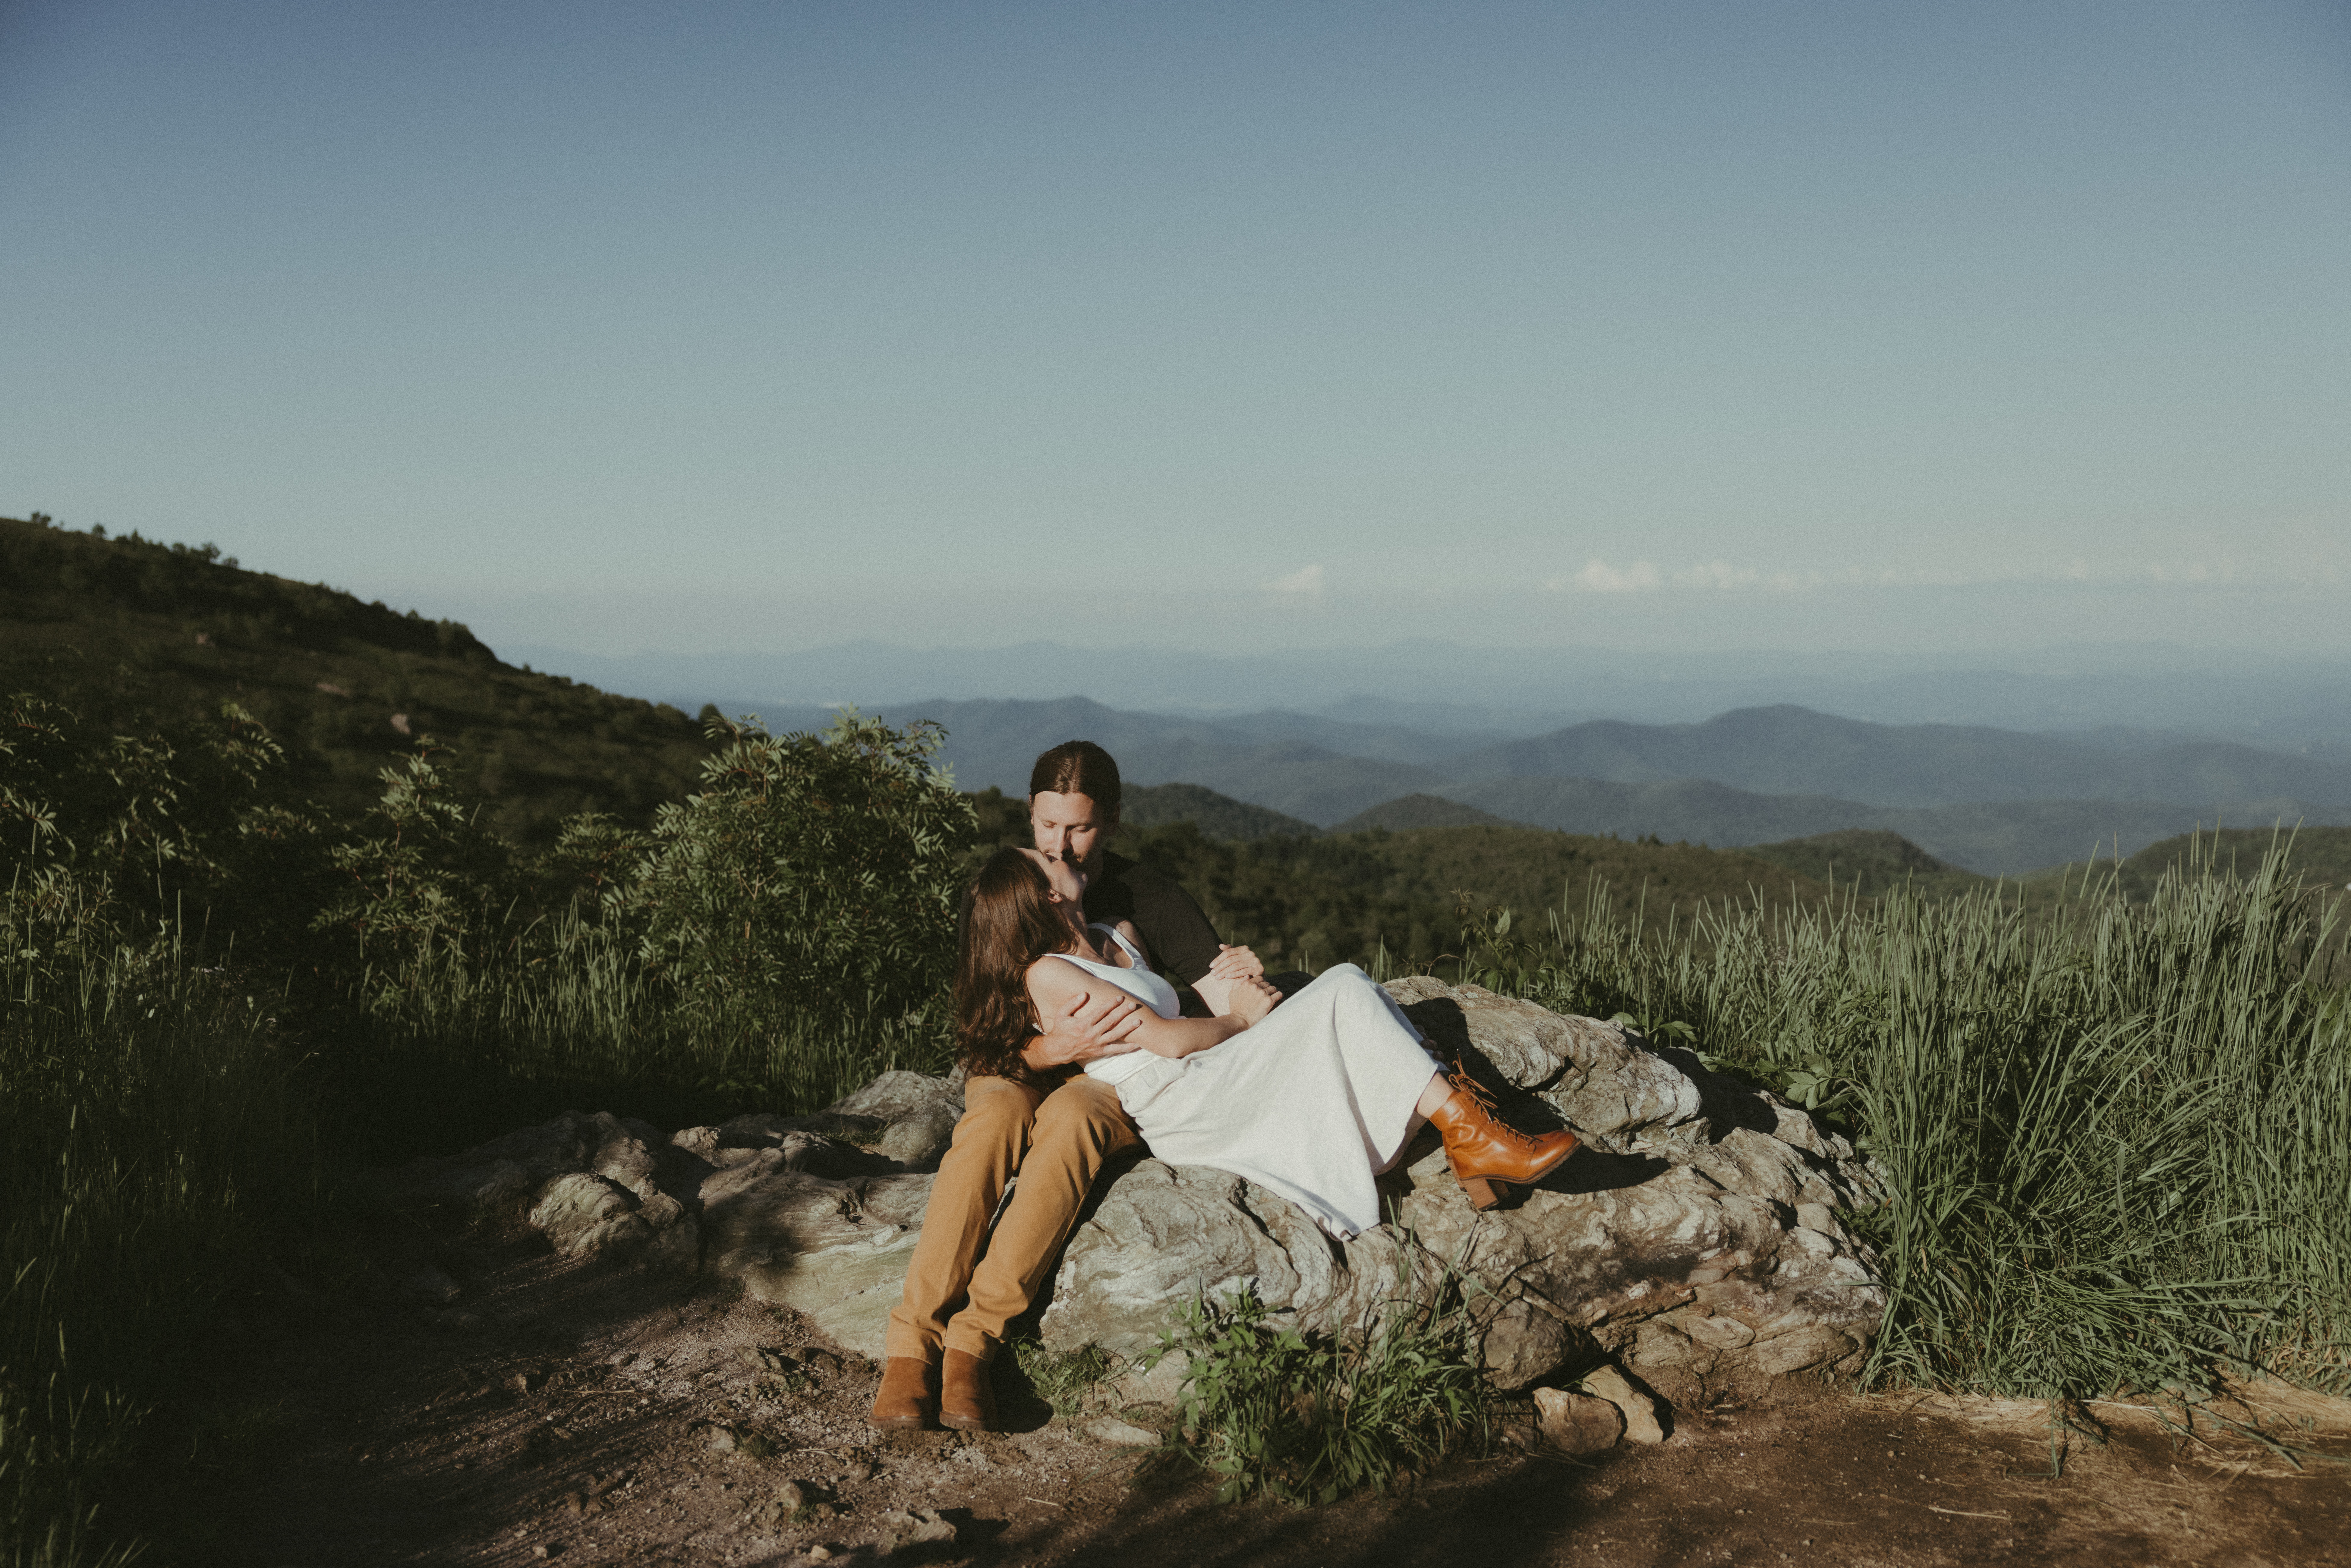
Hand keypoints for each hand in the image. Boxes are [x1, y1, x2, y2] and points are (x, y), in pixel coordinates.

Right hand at [1026, 987, 1144, 1068]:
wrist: (1057, 1051)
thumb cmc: (1060, 1030)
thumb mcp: (1061, 1014)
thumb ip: (1072, 1003)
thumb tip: (1084, 993)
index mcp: (1083, 1024)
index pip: (1100, 1012)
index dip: (1111, 1004)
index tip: (1120, 997)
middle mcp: (1091, 1034)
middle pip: (1111, 1021)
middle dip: (1123, 1012)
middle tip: (1133, 1005)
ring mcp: (1096, 1044)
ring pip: (1115, 1035)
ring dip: (1128, 1028)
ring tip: (1139, 1021)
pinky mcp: (1099, 1051)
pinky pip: (1115, 1050)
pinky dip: (1126, 1048)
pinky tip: (1137, 1044)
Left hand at [1208, 943, 1263, 981]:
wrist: (1258, 977)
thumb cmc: (1244, 968)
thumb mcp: (1236, 959)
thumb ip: (1229, 951)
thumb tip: (1220, 945)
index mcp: (1244, 948)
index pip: (1228, 952)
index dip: (1218, 959)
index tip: (1210, 966)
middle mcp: (1250, 953)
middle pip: (1231, 959)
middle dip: (1220, 967)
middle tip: (1212, 974)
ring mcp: (1255, 960)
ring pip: (1236, 966)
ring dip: (1225, 972)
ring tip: (1217, 977)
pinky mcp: (1259, 968)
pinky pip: (1244, 971)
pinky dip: (1235, 974)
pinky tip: (1227, 977)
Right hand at [1228, 975, 1279, 1027]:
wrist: (1240, 1020)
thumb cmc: (1235, 1008)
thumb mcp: (1232, 993)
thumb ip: (1238, 983)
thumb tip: (1247, 976)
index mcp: (1247, 983)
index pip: (1259, 978)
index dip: (1261, 984)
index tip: (1261, 989)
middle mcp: (1255, 987)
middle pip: (1266, 983)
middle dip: (1267, 988)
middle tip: (1266, 995)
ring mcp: (1262, 993)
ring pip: (1273, 988)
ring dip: (1273, 992)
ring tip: (1272, 997)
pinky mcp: (1269, 1001)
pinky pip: (1279, 994)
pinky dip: (1279, 996)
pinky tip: (1278, 998)